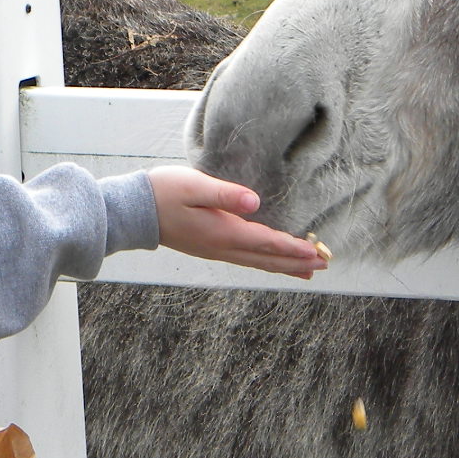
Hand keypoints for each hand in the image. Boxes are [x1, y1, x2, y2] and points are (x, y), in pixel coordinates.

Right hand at [148, 165, 326, 278]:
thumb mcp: (194, 186)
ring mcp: (214, 250)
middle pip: (266, 258)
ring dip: (283, 265)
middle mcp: (221, 247)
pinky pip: (246, 260)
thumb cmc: (163, 192)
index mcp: (222, 232)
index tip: (316, 251)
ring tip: (306, 271)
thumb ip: (225, 194)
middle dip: (296, 261)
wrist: (134, 211)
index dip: (293, 247)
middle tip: (324, 264)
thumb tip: (254, 203)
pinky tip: (270, 261)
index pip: (266, 242)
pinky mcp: (209, 247)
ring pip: (257, 262)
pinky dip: (265, 262)